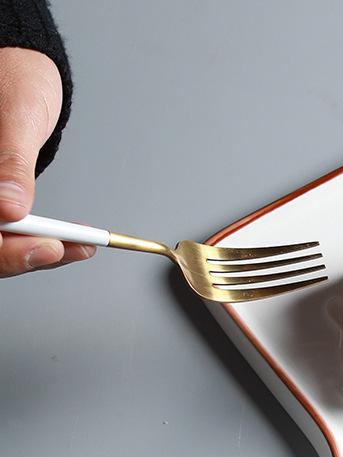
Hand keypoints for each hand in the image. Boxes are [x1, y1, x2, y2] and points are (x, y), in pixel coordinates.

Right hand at [0, 47, 93, 276]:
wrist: (19, 62)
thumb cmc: (13, 74)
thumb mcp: (16, 114)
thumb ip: (11, 162)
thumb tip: (10, 207)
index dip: (5, 248)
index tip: (48, 245)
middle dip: (22, 254)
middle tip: (65, 249)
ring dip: (36, 252)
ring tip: (81, 246)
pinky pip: (10, 230)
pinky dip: (38, 239)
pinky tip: (70, 240)